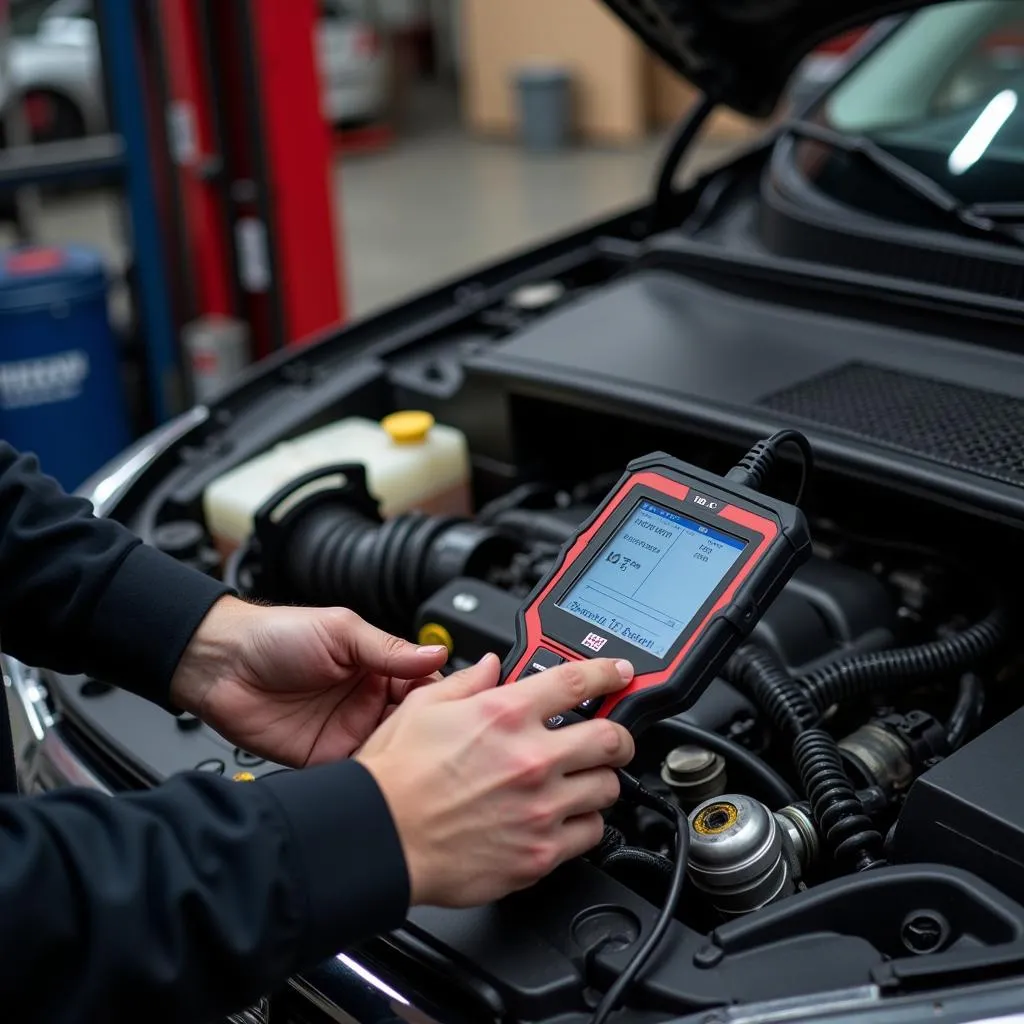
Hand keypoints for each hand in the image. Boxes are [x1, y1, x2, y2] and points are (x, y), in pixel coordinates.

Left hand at [170, 597, 449, 766]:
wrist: (219, 664)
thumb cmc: (275, 635)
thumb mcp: (341, 632)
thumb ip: (390, 649)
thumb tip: (438, 653)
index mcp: (379, 668)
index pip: (426, 687)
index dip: (447, 700)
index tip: (467, 711)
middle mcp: (369, 702)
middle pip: (416, 726)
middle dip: (435, 737)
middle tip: (455, 749)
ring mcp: (348, 732)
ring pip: (393, 753)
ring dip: (408, 761)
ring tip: (428, 770)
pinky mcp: (325, 759)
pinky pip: (359, 774)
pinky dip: (374, 780)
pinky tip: (389, 782)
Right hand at [355, 653, 635, 906]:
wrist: (378, 838)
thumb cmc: (393, 777)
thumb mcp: (422, 706)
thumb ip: (466, 681)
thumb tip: (491, 666)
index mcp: (505, 714)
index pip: (579, 681)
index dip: (610, 674)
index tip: (620, 675)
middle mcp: (531, 758)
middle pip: (612, 739)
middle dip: (617, 737)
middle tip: (610, 740)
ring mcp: (540, 808)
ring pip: (607, 789)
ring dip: (598, 781)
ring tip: (578, 782)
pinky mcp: (540, 853)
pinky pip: (590, 834)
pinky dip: (584, 824)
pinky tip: (563, 818)